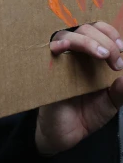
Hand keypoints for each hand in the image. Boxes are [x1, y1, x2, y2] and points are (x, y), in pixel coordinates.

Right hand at [35, 22, 122, 155]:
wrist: (66, 133)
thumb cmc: (87, 114)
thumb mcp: (112, 102)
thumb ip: (121, 90)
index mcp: (93, 55)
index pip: (100, 31)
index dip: (111, 35)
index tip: (121, 51)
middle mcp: (76, 53)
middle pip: (86, 28)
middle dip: (104, 40)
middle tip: (114, 61)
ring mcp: (60, 59)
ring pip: (67, 35)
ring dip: (86, 41)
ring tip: (101, 55)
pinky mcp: (47, 68)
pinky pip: (48, 50)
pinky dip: (58, 45)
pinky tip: (64, 49)